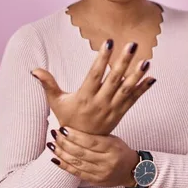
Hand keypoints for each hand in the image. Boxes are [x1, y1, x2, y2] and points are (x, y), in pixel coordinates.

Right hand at [31, 40, 155, 134]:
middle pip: (114, 79)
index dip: (102, 58)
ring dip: (137, 75)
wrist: (81, 144)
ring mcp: (112, 108)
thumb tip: (35, 70)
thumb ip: (47, 84)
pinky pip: (133, 99)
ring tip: (147, 61)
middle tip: (132, 45)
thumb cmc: (67, 118)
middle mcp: (100, 102)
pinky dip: (143, 89)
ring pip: (127, 89)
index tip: (108, 43)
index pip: (95, 74)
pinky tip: (152, 77)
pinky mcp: (120, 113)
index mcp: (85, 97)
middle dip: (124, 61)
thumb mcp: (55, 101)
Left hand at [47, 126, 139, 187]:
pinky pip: (77, 173)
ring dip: (62, 153)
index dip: (75, 136)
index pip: (91, 142)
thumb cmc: (120, 151)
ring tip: (51, 145)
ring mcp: (101, 173)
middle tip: (55, 134)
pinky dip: (64, 166)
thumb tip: (74, 126)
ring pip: (77, 163)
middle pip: (82, 153)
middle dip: (65, 143)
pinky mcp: (96, 181)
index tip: (63, 128)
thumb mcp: (112, 139)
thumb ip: (96, 135)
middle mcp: (107, 162)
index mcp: (112, 148)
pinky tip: (55, 159)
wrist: (131, 171)